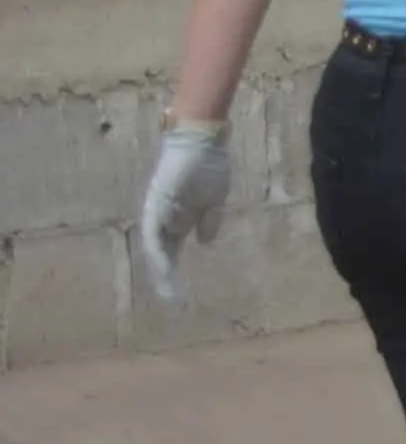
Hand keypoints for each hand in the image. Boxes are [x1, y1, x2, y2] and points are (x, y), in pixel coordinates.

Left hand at [136, 119, 233, 304]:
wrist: (203, 140)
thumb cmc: (210, 165)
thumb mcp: (215, 200)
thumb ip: (209, 220)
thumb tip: (205, 241)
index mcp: (179, 218)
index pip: (172, 250)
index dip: (175, 271)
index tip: (182, 294)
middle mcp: (164, 218)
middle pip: (161, 254)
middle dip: (167, 279)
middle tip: (176, 303)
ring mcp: (158, 212)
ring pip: (154, 248)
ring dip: (161, 271)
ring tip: (170, 292)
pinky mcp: (155, 205)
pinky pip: (153, 233)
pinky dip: (158, 251)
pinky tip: (165, 268)